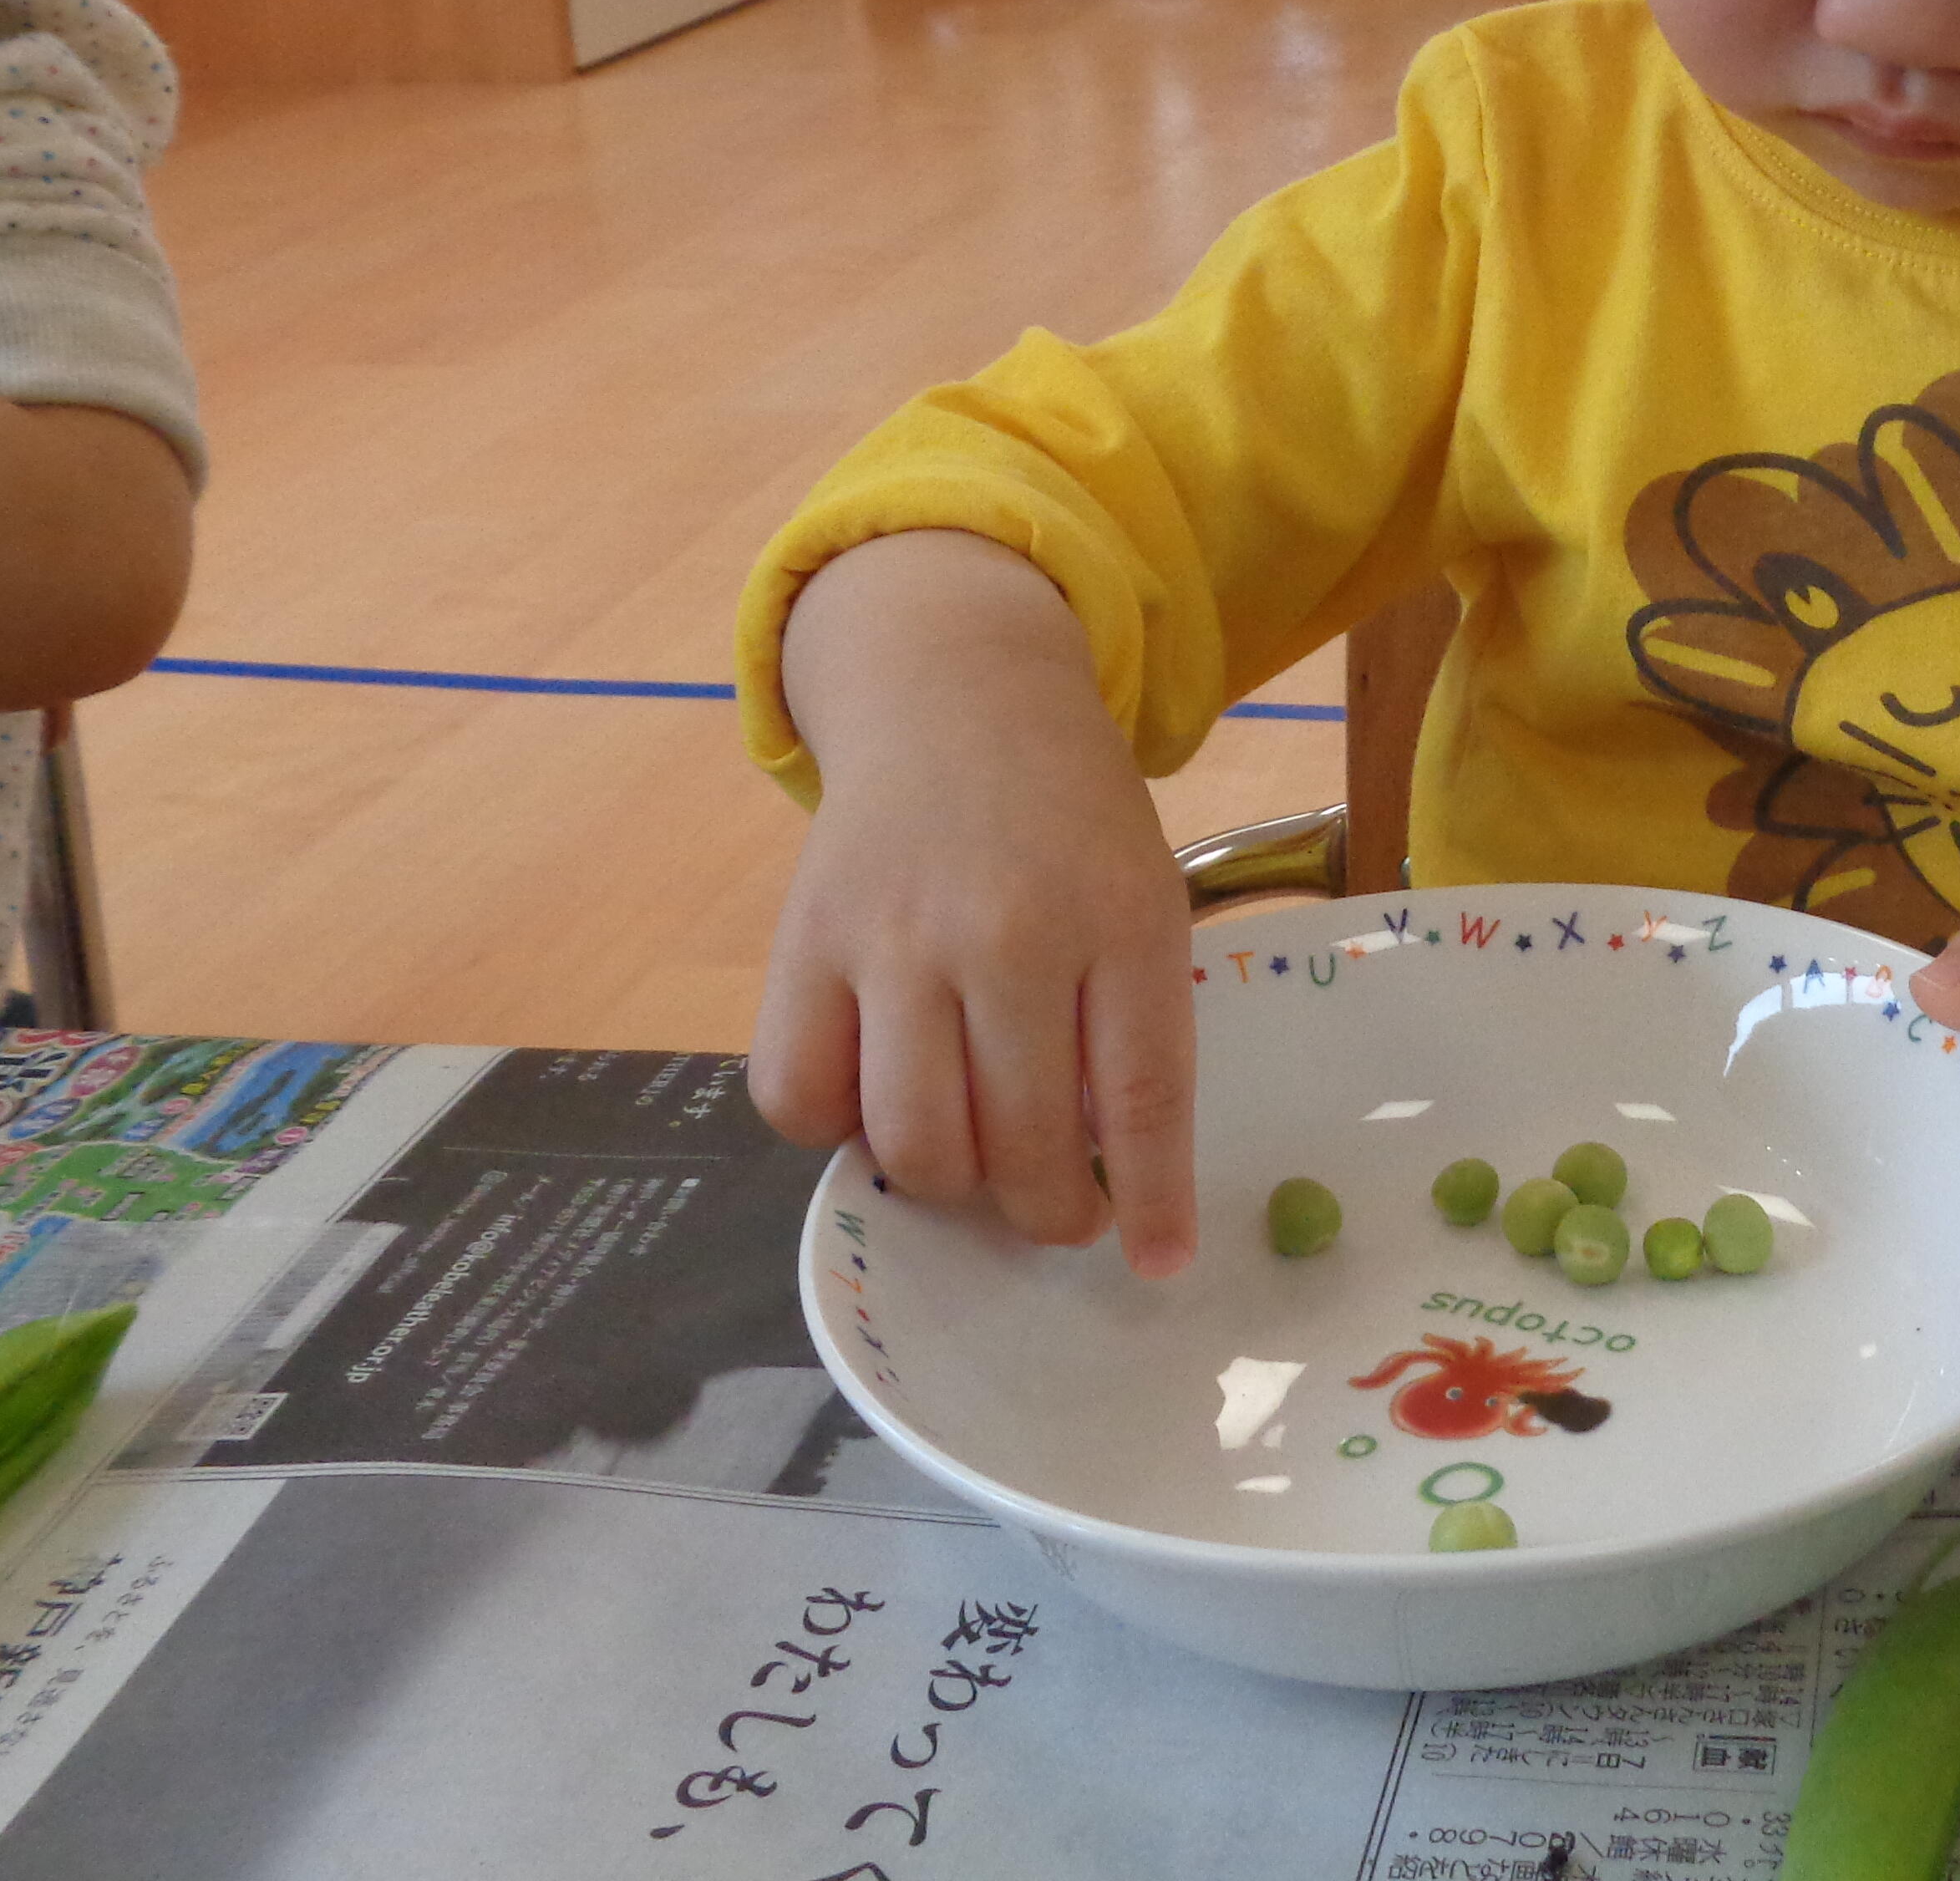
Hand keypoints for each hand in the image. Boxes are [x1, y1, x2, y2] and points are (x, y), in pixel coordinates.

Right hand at [747, 533, 1199, 1273]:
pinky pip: (800, 1095)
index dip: (1154, 1198)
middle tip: (1058, 1207)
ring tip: (976, 1161)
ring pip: (910, 1141)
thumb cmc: (1067, 820)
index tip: (1159, 1263)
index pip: (1144, 1094)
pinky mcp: (804, 939)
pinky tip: (880, 1095)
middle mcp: (1007, 929)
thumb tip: (1117, 1183)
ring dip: (950, 1187)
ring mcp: (895, 936)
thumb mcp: (1140, 896)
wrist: (960, 696)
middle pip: (1020, 1142)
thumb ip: (1133, 1024)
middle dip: (1047, 1210)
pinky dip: (836, 1129)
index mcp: (1119, 917)